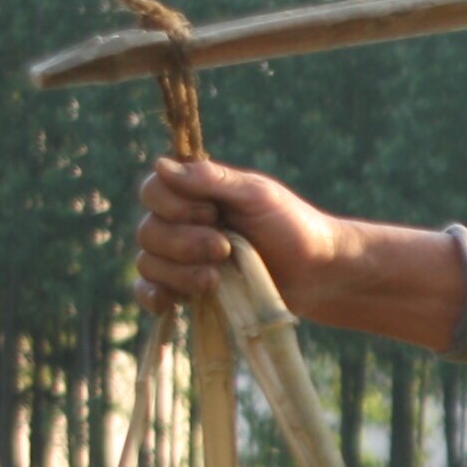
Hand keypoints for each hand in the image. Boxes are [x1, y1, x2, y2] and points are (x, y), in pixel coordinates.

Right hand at [133, 156, 341, 311]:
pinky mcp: (187, 290)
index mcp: (194, 194)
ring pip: (149, 263)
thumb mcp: (257, 196)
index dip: (174, 206)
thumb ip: (212, 179)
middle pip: (149, 232)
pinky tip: (168, 301)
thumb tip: (160, 165)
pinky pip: (149, 292)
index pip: (152, 191)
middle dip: (185, 243)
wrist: (318, 274)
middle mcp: (181, 224)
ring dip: (180, 272)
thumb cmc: (292, 226)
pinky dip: (151, 296)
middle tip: (225, 249)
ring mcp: (181, 259)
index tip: (213, 214)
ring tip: (218, 279)